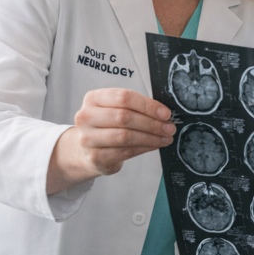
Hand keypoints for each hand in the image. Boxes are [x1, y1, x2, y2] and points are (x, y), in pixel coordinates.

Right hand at [47, 88, 174, 192]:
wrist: (85, 149)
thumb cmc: (105, 125)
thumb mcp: (115, 109)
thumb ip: (135, 107)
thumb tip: (163, 114)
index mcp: (93, 99)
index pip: (123, 97)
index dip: (147, 105)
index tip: (165, 113)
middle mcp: (86, 117)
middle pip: (125, 117)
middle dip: (152, 123)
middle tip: (169, 127)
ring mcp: (88, 138)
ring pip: (125, 136)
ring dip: (151, 137)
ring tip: (165, 137)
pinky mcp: (95, 157)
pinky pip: (125, 152)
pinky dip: (144, 148)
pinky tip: (154, 145)